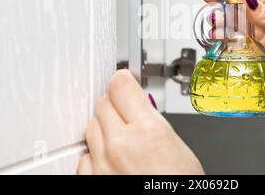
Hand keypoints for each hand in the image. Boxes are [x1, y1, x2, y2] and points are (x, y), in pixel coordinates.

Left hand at [78, 69, 203, 174]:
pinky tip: (110, 157)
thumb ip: (153, 121)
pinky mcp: (91, 180)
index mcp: (148, 131)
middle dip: (114, 103)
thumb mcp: (176, 145)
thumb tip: (140, 104)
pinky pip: (84, 154)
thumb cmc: (179, 187)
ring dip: (103, 125)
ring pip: (91, 125)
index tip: (125, 81)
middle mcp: (121, 145)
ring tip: (121, 136)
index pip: (120, 85)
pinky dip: (95, 152)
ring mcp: (102, 165)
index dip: (123, 80)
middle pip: (102, 102)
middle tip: (126, 110)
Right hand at [200, 0, 264, 102]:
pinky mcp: (253, 52)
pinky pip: (235, 47)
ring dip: (220, 30)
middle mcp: (260, 18)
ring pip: (231, 30)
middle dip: (219, 13)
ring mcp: (255, 36)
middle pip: (232, 12)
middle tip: (213, 18)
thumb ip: (263, 15)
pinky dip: (225, 46)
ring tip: (216, 33)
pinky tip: (220, 45)